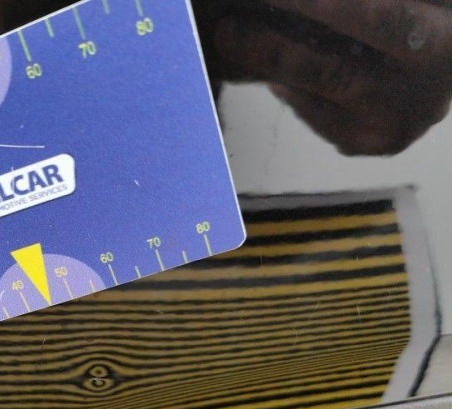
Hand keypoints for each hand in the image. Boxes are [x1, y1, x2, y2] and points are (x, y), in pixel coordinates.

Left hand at [210, 0, 451, 154]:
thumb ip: (365, 9)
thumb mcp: (409, 5)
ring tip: (241, 38)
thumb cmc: (420, 20)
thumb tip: (300, 4)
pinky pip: (315, 116)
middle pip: (331, 74)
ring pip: (316, 100)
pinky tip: (277, 71)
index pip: (377, 22)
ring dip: (272, 68)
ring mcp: (393, 128)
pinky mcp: (369, 144)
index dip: (320, 8)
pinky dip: (291, 89)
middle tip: (227, 30)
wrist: (444, 69)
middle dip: (271, 50)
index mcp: (440, 46)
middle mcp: (420, 97)